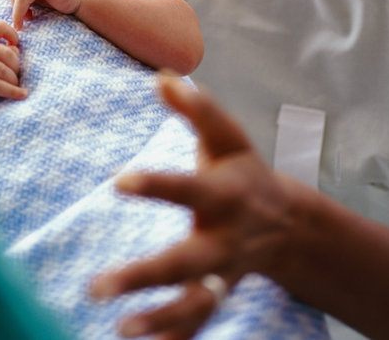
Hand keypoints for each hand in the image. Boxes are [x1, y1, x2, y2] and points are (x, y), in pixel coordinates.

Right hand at [0, 21, 26, 102]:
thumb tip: (17, 50)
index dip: (12, 33)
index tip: (16, 44)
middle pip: (7, 53)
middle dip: (16, 66)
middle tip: (17, 75)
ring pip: (3, 70)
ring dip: (14, 80)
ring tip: (18, 87)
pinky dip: (12, 91)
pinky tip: (22, 95)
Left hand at [91, 75, 301, 338]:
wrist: (288, 223)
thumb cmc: (243, 171)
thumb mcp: (226, 136)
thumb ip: (196, 108)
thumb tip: (162, 76)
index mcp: (224, 195)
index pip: (188, 188)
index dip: (157, 184)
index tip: (119, 181)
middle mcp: (224, 240)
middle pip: (186, 261)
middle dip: (146, 275)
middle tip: (99, 286)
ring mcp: (222, 273)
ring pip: (194, 303)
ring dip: (161, 318)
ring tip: (122, 328)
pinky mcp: (217, 293)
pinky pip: (197, 322)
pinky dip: (174, 337)